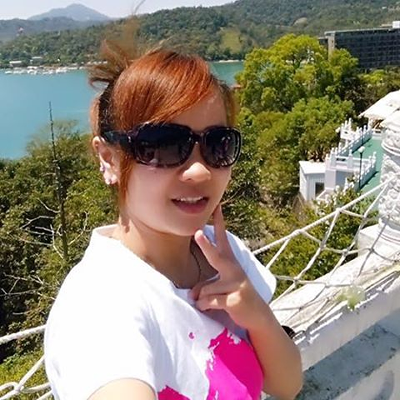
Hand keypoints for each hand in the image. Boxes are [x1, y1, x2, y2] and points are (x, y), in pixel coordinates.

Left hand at [190, 205, 267, 330]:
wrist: (257, 315)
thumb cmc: (234, 296)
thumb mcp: (220, 287)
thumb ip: (204, 286)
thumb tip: (192, 295)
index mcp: (230, 262)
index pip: (223, 239)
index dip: (220, 223)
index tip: (217, 207)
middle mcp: (233, 270)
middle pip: (216, 256)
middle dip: (205, 245)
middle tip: (197, 232)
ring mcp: (235, 284)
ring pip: (205, 289)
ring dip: (201, 299)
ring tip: (207, 303)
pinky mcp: (234, 299)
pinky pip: (208, 301)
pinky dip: (203, 306)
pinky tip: (207, 308)